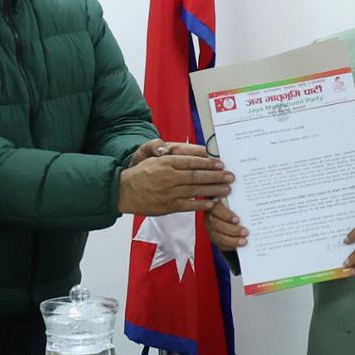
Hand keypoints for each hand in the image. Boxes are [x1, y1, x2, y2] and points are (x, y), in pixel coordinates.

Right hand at [116, 139, 232, 216]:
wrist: (125, 192)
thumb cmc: (140, 174)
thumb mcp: (150, 157)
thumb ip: (166, 153)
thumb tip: (174, 148)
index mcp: (166, 163)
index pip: (191, 161)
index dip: (208, 162)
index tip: (220, 163)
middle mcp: (169, 177)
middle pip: (197, 175)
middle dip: (216, 176)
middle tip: (229, 176)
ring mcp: (169, 192)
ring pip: (196, 190)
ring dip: (213, 190)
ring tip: (226, 189)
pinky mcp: (168, 206)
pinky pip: (188, 205)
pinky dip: (201, 204)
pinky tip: (212, 203)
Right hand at [207, 200, 247, 249]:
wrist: (229, 215)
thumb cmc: (233, 206)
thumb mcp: (234, 200)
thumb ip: (238, 200)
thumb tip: (249, 201)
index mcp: (214, 206)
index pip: (217, 210)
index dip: (227, 215)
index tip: (237, 220)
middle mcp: (209, 218)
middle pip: (218, 225)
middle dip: (233, 230)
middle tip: (246, 232)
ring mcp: (211, 229)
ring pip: (219, 237)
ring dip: (232, 240)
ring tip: (244, 241)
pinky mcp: (214, 239)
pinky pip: (221, 245)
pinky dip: (231, 246)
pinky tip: (240, 246)